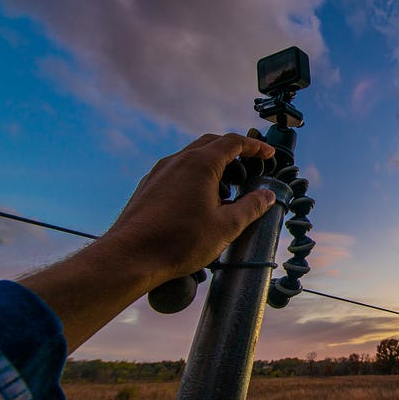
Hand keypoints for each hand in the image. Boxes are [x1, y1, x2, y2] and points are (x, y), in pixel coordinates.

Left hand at [19, 133, 275, 351]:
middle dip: (234, 152)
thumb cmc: (179, 241)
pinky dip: (196, 177)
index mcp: (200, 164)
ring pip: (192, 158)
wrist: (129, 257)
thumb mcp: (226, 226)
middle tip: (251, 166)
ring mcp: (159, 172)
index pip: (232, 142)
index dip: (254, 146)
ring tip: (228, 189)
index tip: (269, 154)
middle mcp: (177, 160)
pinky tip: (200, 201)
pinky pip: (177, 171)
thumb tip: (267, 195)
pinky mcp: (148, 187)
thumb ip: (251, 207)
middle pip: (211, 144)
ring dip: (214, 166)